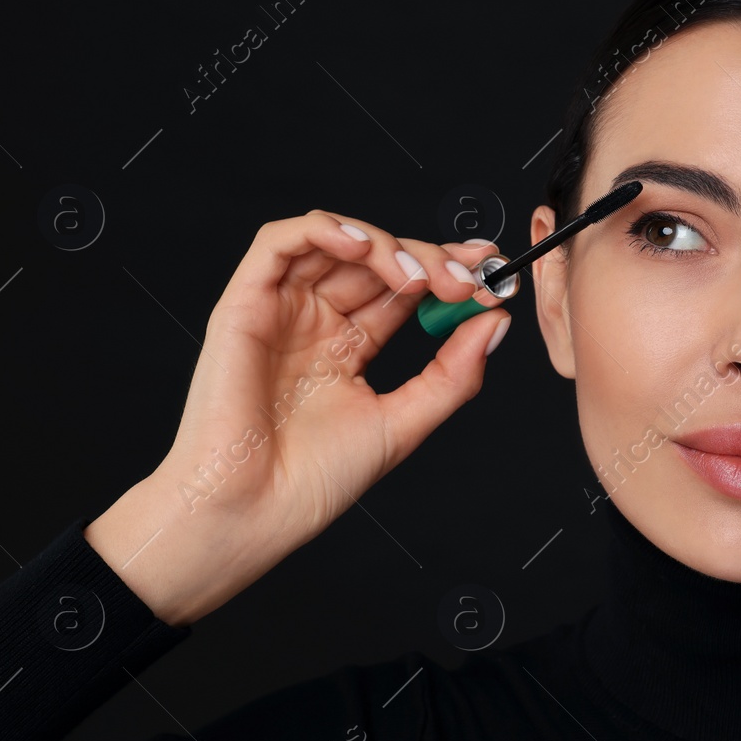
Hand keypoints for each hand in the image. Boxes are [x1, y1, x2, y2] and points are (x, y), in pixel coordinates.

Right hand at [85, 211, 510, 625]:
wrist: (255, 509)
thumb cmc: (314, 480)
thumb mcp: (404, 422)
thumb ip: (453, 374)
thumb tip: (495, 322)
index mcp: (348, 348)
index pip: (403, 292)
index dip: (447, 272)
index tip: (492, 274)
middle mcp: (314, 322)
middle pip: (377, 263)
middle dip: (429, 259)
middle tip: (467, 280)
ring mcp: (281, 310)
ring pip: (336, 243)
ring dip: (386, 246)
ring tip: (420, 278)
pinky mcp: (246, 304)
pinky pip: (279, 243)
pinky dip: (324, 230)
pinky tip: (363, 249)